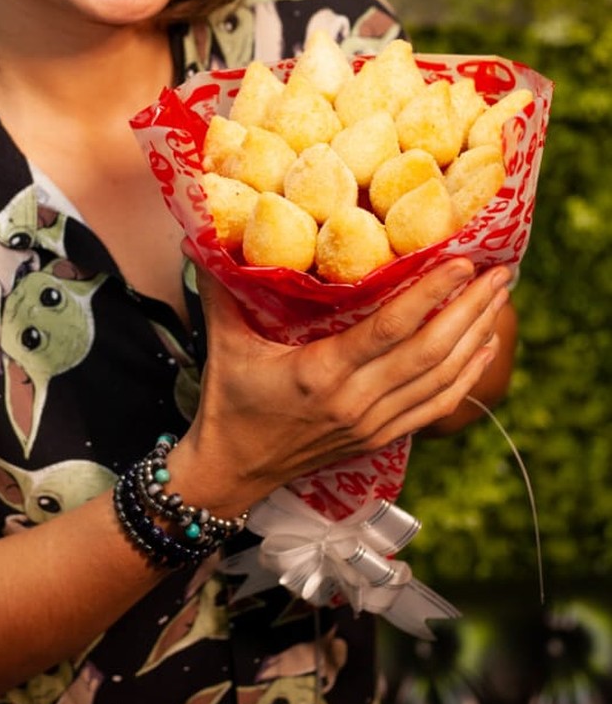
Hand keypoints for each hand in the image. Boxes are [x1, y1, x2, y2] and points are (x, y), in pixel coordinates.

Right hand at [171, 257, 511, 513]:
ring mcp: (372, 425)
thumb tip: (202, 231)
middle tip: (501, 270)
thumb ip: (219, 286)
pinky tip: (486, 345)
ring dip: (476, 336)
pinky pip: (436, 406)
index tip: (462, 261)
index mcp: (320, 374)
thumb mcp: (222, 342)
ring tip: (500, 297)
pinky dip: (467, 375)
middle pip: (430, 352)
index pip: (390, 330)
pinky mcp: (380, 439)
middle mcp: (355, 402)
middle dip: (470, 308)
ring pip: (441, 379)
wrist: (232, 472)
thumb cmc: (228, 402)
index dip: (431, 295)